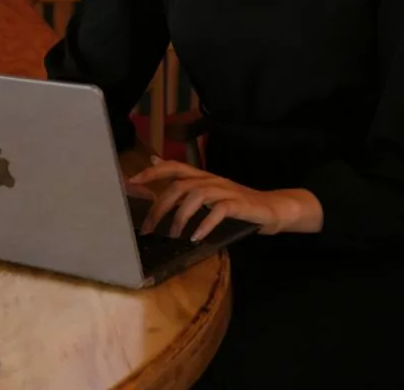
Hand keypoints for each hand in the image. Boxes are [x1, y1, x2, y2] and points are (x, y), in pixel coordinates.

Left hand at [128, 157, 321, 240]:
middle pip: (180, 185)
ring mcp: (226, 191)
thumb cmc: (236, 205)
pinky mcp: (239, 204)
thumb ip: (185, 185)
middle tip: (149, 229)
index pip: (175, 166)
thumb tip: (155, 165)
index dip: (153, 172)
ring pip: (197, 194)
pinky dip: (205, 224)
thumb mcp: (209, 194)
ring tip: (173, 236)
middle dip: (161, 206)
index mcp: (203, 177)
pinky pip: (219, 210)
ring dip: (181, 216)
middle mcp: (212, 179)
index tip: (131, 182)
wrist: (272, 209)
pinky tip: (196, 238)